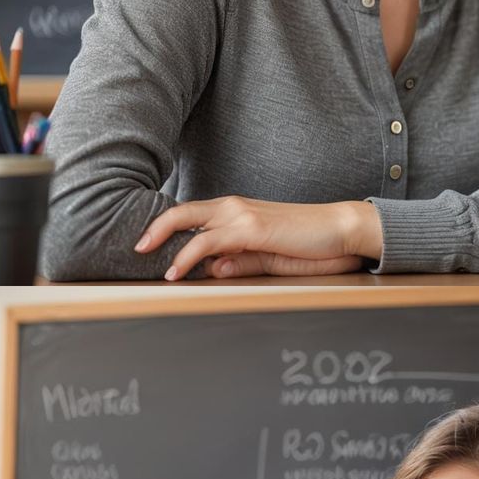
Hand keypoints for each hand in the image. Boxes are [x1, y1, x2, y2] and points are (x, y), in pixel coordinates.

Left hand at [135, 198, 380, 279]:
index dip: (170, 228)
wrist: (343, 229)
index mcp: (239, 211)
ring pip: (187, 222)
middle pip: (181, 212)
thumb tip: (213, 268)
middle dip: (153, 228)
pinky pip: (207, 242)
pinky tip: (176, 271)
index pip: (195, 216)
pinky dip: (186, 256)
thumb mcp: (270, 257)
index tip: (151, 244)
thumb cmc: (312, 243)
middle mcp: (235, 207)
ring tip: (146, 260)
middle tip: (135, 246)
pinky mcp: (251, 228)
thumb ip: (242, 261)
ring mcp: (242, 215)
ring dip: (162, 241)